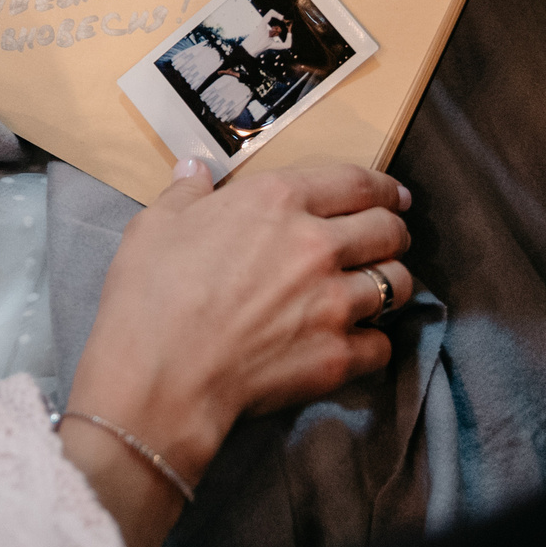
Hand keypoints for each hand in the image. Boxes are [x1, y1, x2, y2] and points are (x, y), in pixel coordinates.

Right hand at [60, 158, 412, 546]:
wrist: (160, 376)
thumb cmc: (150, 294)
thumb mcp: (154, 225)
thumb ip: (185, 193)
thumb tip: (195, 170)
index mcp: (276, 201)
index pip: (354, 181)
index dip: (381, 186)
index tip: (393, 195)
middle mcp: (317, 245)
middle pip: (388, 231)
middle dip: (394, 231)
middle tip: (388, 238)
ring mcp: (333, 303)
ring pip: (396, 285)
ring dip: (390, 283)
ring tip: (377, 288)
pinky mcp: (337, 356)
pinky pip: (382, 344)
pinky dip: (374, 341)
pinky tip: (358, 340)